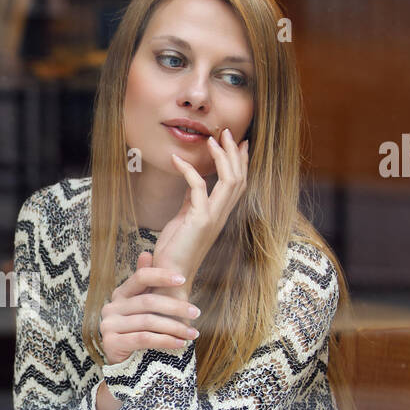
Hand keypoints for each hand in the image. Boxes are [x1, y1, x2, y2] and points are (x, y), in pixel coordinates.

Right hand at [99, 250, 200, 365]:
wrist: (125, 366)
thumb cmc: (139, 333)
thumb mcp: (144, 308)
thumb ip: (146, 284)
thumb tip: (146, 253)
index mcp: (120, 295)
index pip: (140, 277)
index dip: (161, 276)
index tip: (183, 280)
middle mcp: (111, 307)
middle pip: (148, 302)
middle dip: (176, 307)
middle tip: (196, 312)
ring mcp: (109, 325)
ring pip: (148, 322)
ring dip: (175, 327)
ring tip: (193, 332)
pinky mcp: (112, 342)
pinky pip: (144, 338)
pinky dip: (165, 340)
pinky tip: (180, 343)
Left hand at [153, 129, 248, 288]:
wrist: (169, 277)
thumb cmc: (174, 251)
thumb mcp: (183, 220)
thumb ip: (191, 203)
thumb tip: (192, 184)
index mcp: (220, 215)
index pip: (238, 184)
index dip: (240, 162)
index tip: (239, 143)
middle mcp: (221, 215)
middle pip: (239, 178)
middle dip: (235, 153)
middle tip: (228, 132)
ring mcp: (213, 217)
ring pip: (230, 180)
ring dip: (222, 156)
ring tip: (212, 139)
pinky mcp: (199, 220)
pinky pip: (198, 187)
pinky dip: (188, 170)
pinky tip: (176, 159)